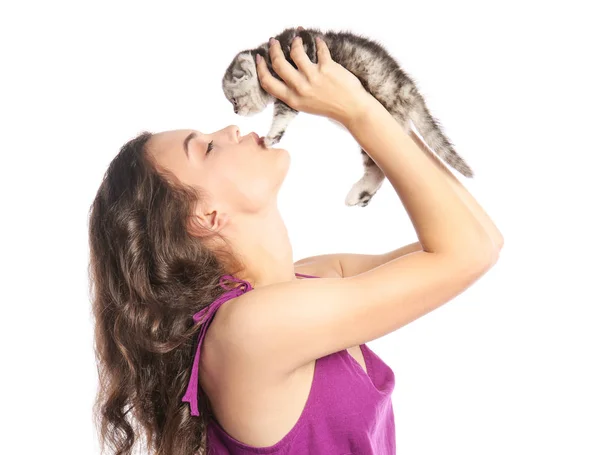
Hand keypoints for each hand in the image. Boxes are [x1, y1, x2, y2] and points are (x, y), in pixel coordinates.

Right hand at [256, 36, 372, 125]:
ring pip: (296, 51)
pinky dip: (318, 42)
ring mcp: (313, 76)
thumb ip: (293, 92)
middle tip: (274, 42)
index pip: (268, 82)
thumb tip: (284, 73)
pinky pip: (319, 49)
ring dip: (295, 41)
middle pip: (279, 63)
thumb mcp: (305, 105)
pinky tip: (317, 40)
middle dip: (274, 49)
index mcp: (292, 99)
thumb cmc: (330, 108)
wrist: (352, 109)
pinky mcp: (327, 67)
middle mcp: (300, 88)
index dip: (261, 68)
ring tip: (297, 38)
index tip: (260, 58)